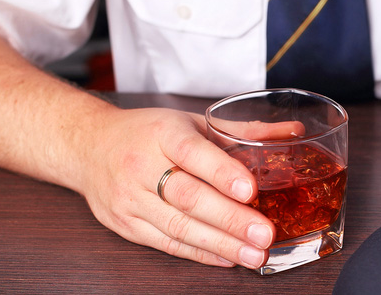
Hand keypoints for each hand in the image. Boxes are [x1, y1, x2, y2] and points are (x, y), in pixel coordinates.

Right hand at [78, 106, 276, 267]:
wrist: (89, 147)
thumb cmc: (148, 132)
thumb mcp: (192, 121)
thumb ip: (241, 131)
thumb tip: (291, 133)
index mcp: (162, 133)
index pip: (192, 152)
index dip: (221, 172)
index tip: (250, 189)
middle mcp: (142, 165)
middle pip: (187, 196)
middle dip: (229, 218)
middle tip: (264, 233)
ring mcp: (130, 199)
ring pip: (177, 226)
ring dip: (220, 244)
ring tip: (255, 254)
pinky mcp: (126, 225)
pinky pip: (166, 243)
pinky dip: (199, 253)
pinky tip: (228, 258)